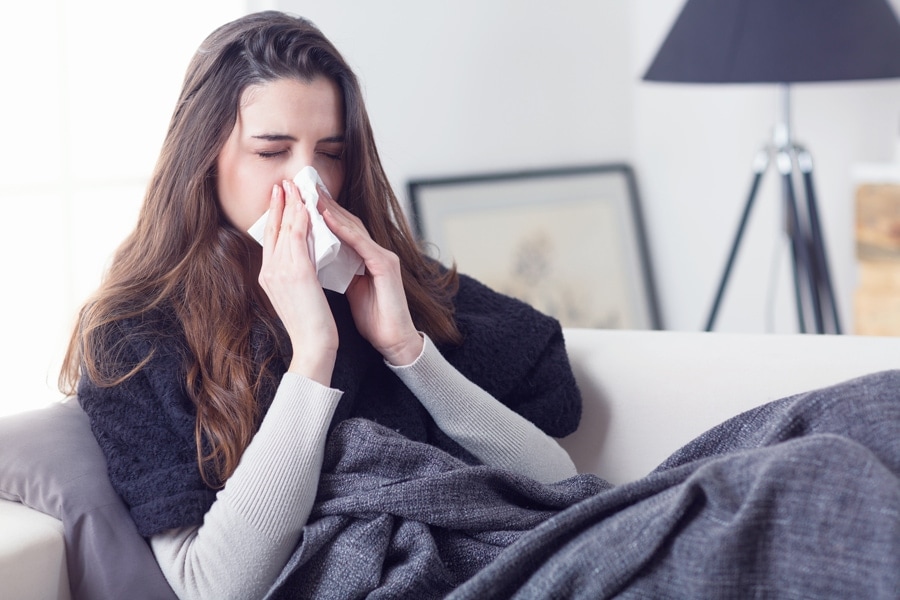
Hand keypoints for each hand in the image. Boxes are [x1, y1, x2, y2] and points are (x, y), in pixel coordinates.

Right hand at [258, 180, 337, 383]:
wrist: (313, 345)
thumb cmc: (310, 325)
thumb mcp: (296, 295)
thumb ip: (294, 274)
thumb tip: (301, 258)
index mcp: (268, 276)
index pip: (270, 239)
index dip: (274, 216)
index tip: (279, 197)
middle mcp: (269, 271)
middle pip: (272, 229)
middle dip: (279, 204)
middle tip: (283, 183)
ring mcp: (280, 270)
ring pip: (285, 229)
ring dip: (291, 204)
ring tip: (295, 186)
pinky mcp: (296, 272)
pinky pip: (298, 237)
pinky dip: (302, 218)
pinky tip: (307, 205)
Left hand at [318, 192, 423, 365]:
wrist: (393, 340)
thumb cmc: (372, 318)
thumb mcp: (348, 288)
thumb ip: (336, 270)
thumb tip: (314, 259)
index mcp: (365, 257)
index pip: (340, 229)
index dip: (321, 213)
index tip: (299, 200)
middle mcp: (376, 251)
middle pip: (346, 221)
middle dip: (324, 203)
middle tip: (302, 186)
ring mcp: (383, 256)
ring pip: (353, 227)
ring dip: (331, 209)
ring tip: (310, 195)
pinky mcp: (386, 266)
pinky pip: (361, 243)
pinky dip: (343, 230)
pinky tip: (326, 218)